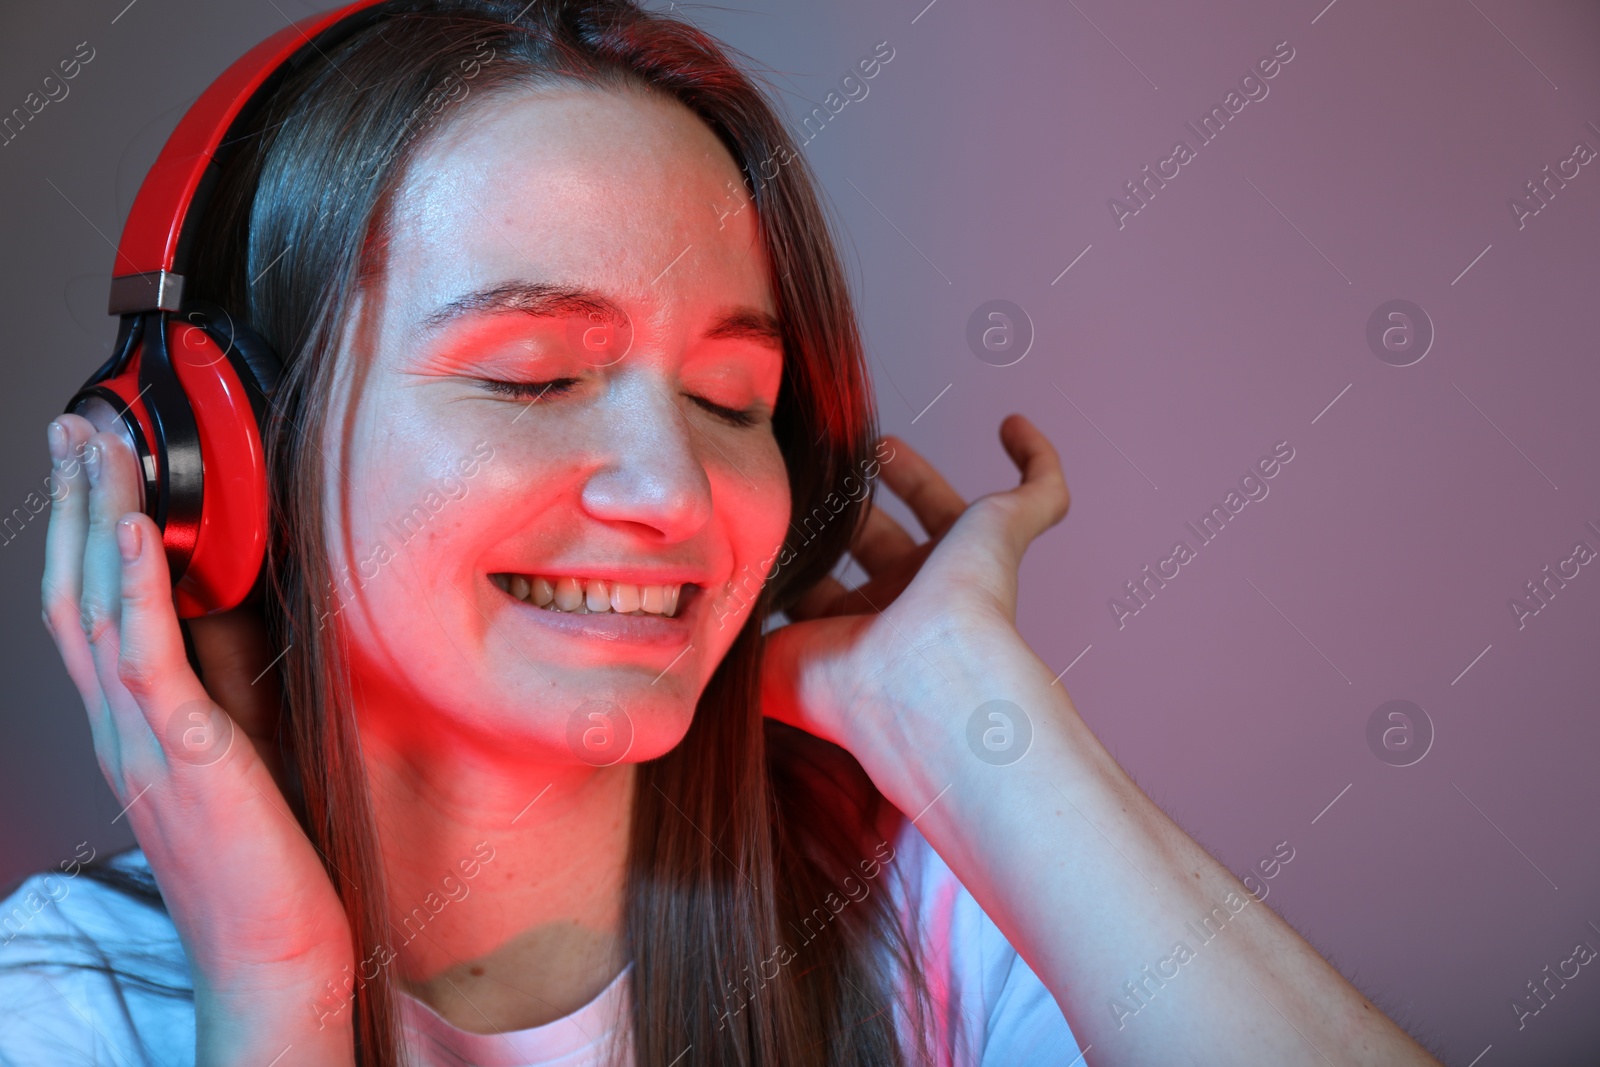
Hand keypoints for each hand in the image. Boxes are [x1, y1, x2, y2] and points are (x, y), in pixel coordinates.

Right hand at [39, 415, 354, 1058]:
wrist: (274, 953)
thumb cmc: (266, 861)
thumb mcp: (239, 752)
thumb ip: (222, 686)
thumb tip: (235, 609)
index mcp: (133, 727)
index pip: (91, 611)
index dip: (85, 533)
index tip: (93, 465)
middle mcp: (121, 728)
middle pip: (76, 593)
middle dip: (77, 504)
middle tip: (77, 427)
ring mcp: (142, 742)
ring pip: (98, 610)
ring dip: (98, 520)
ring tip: (100, 448)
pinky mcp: (184, 756)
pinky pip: (147, 659)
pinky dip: (140, 587)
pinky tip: (143, 530)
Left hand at [761, 414, 1069, 762]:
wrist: (921, 687)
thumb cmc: (846, 690)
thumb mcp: (767, 663)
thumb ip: (736, 634)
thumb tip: (700, 616)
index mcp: (861, 639)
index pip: (827, 589)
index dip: (803, 556)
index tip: (773, 520)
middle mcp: (914, 606)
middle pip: (881, 545)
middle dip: (853, 512)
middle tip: (819, 477)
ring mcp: (965, 571)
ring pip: (948, 514)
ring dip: (916, 477)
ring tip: (880, 445)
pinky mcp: (1005, 536)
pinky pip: (1041, 492)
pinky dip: (1035, 459)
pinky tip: (1012, 426)